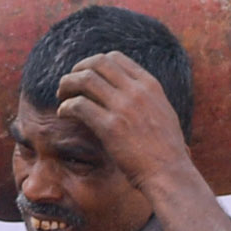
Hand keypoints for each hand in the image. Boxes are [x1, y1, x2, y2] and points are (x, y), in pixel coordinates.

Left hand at [52, 51, 202, 201]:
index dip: (94, 64)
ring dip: (68, 85)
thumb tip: (127, 92)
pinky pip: (79, 105)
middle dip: (78, 70)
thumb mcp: (163, 113)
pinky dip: (66, 106)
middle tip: (68, 84)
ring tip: (62, 97)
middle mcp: (136, 91)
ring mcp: (123, 107)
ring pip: (85, 79)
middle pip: (98, 63)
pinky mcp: (110, 127)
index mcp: (149, 85)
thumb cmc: (166, 150)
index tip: (85, 76)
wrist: (169, 173)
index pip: (116, 58)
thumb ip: (146, 99)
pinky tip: (63, 114)